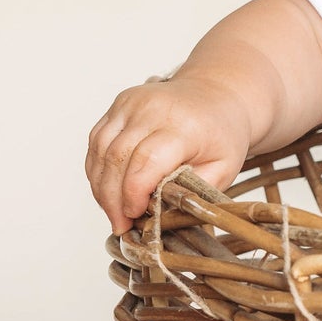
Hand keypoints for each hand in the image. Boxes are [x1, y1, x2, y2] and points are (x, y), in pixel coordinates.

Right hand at [85, 73, 249, 235]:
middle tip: (119, 224)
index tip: (134, 216)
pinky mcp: (119, 104)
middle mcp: (153, 108)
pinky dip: (97, 169)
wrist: (215, 96)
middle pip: (118, 157)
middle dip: (113, 198)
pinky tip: (107, 189)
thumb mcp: (224, 168)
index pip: (147, 161)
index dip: (133, 193)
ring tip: (112, 211)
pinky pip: (97, 140)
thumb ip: (192, 192)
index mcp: (183, 125)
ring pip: (101, 150)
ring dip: (101, 186)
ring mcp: (132, 103)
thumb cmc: (220, 134)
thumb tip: (160, 215)